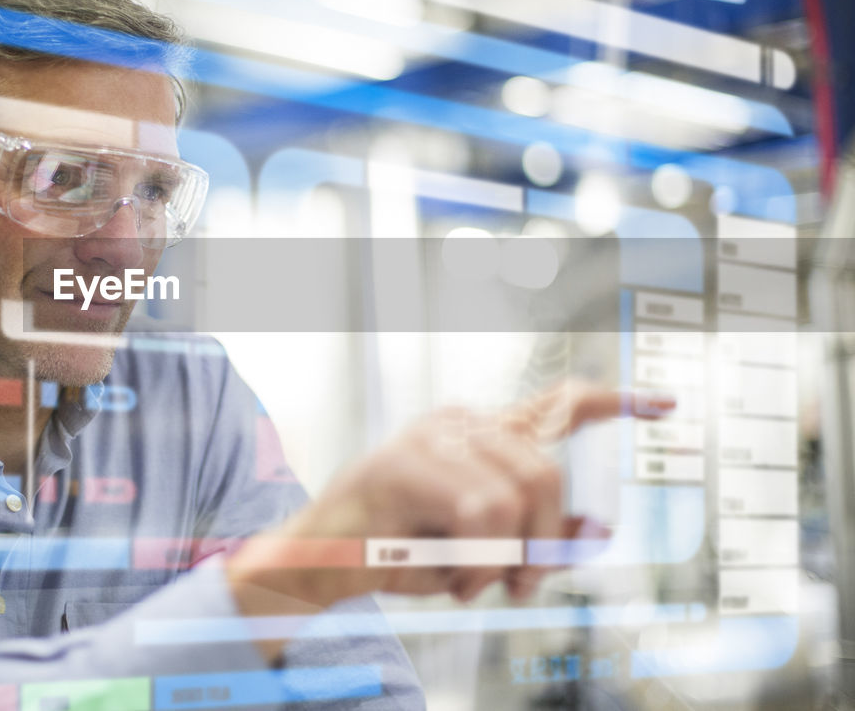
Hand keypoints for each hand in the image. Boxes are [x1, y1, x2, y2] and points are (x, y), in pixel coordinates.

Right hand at [225, 381, 673, 657]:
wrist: (319, 565)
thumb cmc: (397, 554)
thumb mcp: (479, 553)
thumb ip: (534, 537)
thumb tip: (598, 530)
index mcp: (476, 436)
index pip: (554, 404)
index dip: (615, 404)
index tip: (667, 404)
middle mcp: (457, 423)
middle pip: (546, 471)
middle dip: (544, 539)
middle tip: (520, 583)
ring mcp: (427, 438)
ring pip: (515, 494)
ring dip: (502, 558)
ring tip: (471, 581)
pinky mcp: (402, 462)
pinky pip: (478, 513)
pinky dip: (474, 562)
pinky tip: (450, 577)